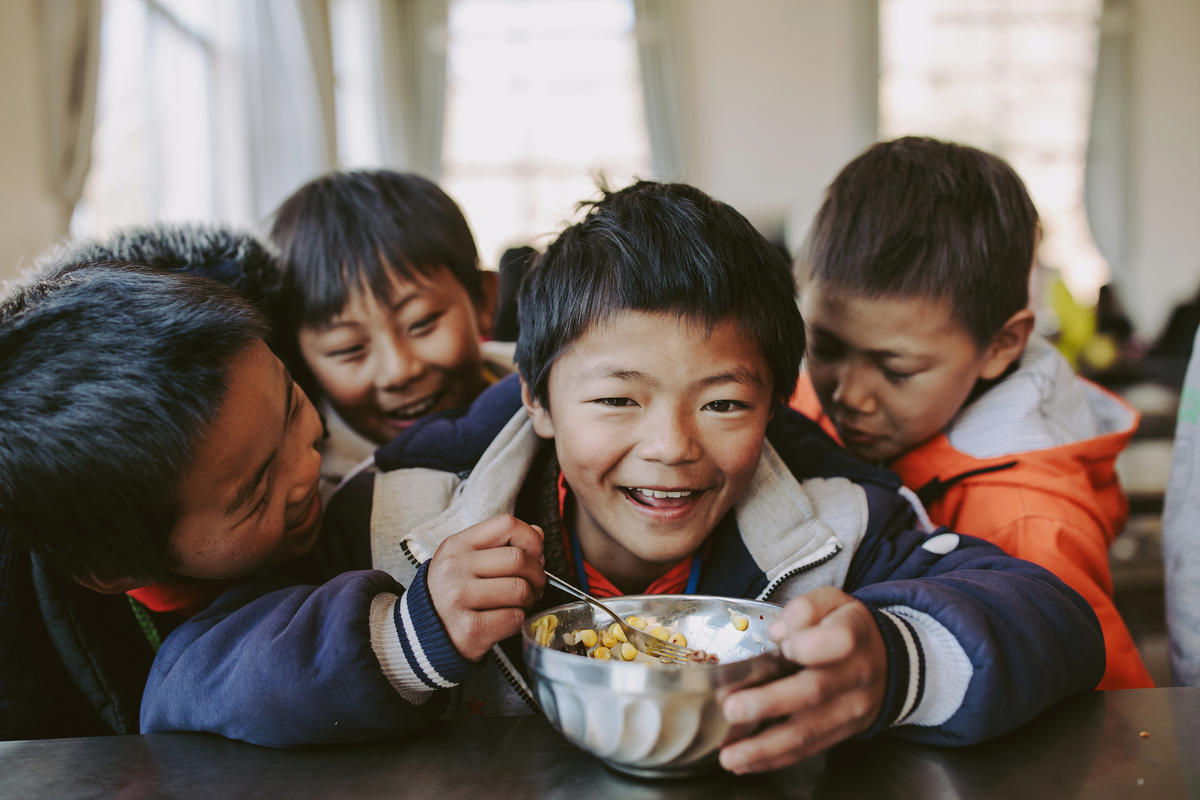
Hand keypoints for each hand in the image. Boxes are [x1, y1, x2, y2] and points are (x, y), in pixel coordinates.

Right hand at [426, 514, 545, 660]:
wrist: (421, 633)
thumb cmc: (451, 593)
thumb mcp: (465, 560)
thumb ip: (499, 544)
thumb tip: (537, 535)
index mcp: (457, 545)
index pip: (506, 524)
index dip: (531, 538)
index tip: (535, 554)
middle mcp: (454, 568)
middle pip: (518, 558)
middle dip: (537, 574)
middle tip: (534, 586)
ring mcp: (459, 598)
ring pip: (520, 589)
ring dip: (529, 599)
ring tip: (520, 603)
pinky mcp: (469, 628)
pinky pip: (514, 618)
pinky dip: (519, 620)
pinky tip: (507, 619)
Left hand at [718, 587, 885, 773]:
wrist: (886, 660)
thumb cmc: (845, 626)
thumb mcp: (832, 601)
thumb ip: (806, 608)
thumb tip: (779, 632)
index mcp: (854, 633)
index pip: (841, 640)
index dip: (813, 645)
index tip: (785, 646)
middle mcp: (856, 674)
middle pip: (816, 690)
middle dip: (771, 703)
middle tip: (733, 708)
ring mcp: (850, 709)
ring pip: (809, 730)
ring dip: (766, 746)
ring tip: (730, 754)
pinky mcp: (841, 733)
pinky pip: (808, 749)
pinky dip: (774, 758)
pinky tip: (744, 761)